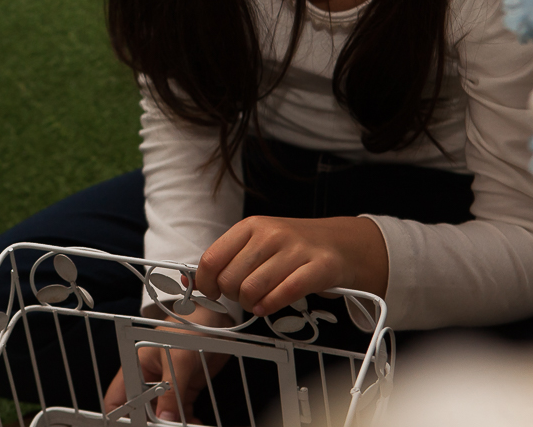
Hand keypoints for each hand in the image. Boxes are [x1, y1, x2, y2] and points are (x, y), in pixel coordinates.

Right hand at [103, 308, 232, 422]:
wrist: (214, 320)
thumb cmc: (188, 328)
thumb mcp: (178, 358)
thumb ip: (171, 389)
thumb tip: (164, 418)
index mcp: (135, 368)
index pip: (116, 400)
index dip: (120, 417)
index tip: (133, 426)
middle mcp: (148, 380)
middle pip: (141, 412)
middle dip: (151, 424)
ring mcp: (166, 387)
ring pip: (162, 415)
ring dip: (171, 425)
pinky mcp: (184, 390)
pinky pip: (181, 413)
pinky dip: (187, 421)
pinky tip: (196, 424)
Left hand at [195, 216, 387, 316]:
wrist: (340, 243)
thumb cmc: (292, 247)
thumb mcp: (258, 241)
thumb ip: (229, 258)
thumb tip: (192, 282)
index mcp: (250, 226)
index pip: (212, 259)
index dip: (206, 283)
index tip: (212, 292)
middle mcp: (271, 234)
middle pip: (230, 279)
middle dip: (232, 297)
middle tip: (244, 296)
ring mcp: (295, 250)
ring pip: (253, 290)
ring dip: (251, 305)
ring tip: (258, 302)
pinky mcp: (318, 267)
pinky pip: (283, 295)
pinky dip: (270, 307)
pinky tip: (268, 307)